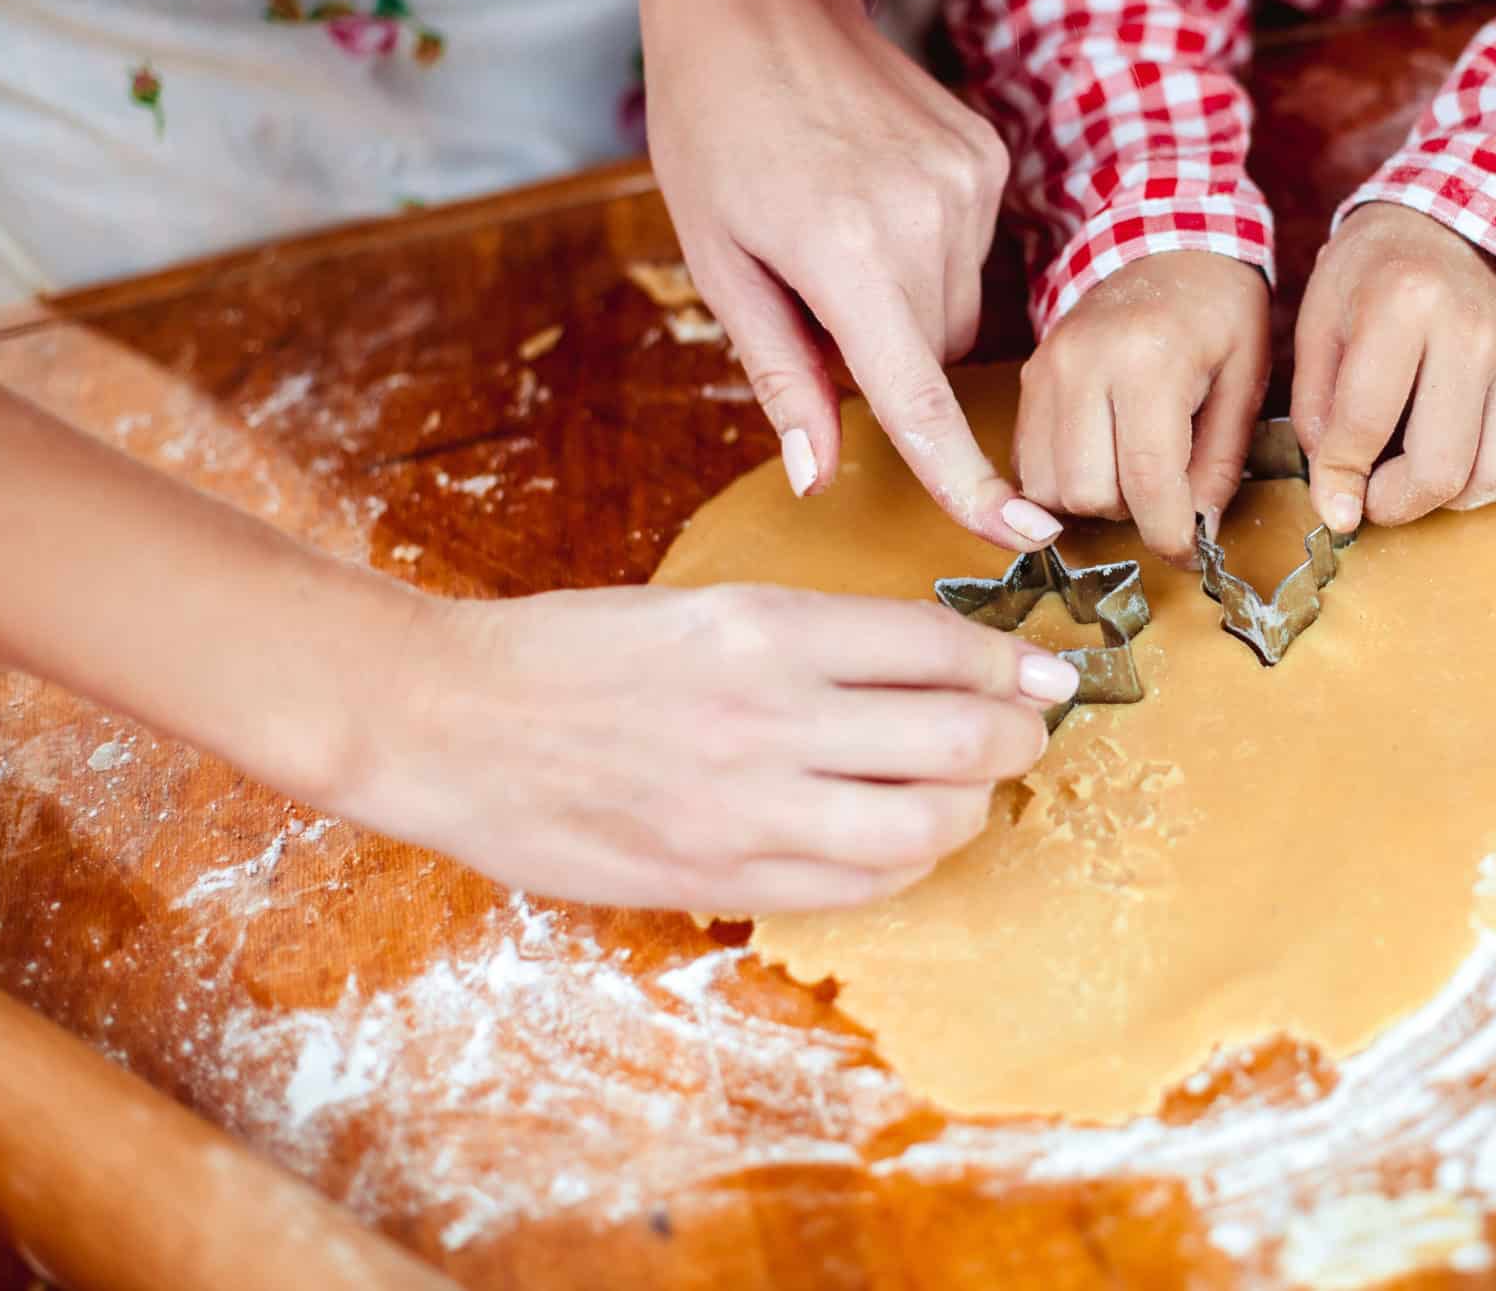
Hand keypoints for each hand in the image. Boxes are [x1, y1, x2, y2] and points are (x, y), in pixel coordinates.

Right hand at [335, 584, 1080, 915]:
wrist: (449, 721)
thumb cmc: (572, 653)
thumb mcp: (708, 608)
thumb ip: (820, 640)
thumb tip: (936, 662)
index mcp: (769, 628)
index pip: (945, 646)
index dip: (1017, 663)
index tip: (1046, 672)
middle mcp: (772, 715)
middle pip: (963, 737)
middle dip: (1020, 736)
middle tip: (1027, 731)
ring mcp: (747, 807)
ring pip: (926, 825)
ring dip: (971, 808)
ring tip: (966, 791)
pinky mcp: (719, 878)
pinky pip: (857, 887)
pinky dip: (904, 864)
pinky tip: (899, 841)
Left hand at [641, 0, 1060, 552]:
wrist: (759, 1)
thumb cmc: (712, 130)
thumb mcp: (720, 263)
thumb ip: (780, 376)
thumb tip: (818, 477)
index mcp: (845, 255)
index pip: (919, 401)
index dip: (968, 483)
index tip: (1022, 538)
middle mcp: (924, 220)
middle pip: (934, 356)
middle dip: (884, 353)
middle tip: (812, 289)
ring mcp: (969, 182)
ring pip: (957, 309)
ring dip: (906, 303)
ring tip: (838, 227)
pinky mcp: (988, 157)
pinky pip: (971, 252)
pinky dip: (926, 252)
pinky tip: (875, 193)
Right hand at [1014, 252, 1271, 561]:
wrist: (1168, 245)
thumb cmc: (1221, 312)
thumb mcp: (1247, 381)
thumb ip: (1222, 462)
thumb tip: (1196, 533)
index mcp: (1149, 359)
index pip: (1147, 479)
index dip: (1169, 533)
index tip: (1189, 552)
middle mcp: (1084, 363)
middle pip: (1088, 494)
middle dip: (1132, 513)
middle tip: (1167, 491)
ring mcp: (1047, 368)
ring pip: (1048, 488)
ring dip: (1094, 501)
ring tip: (1133, 469)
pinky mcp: (1027, 377)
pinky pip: (1028, 463)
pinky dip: (1064, 481)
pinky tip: (1103, 457)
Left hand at [1292, 204, 1495, 532]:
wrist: (1440, 226)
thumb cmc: (1369, 277)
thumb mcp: (1317, 327)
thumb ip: (1318, 413)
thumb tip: (1338, 497)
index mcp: (1404, 304)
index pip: (1366, 423)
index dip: (1339, 479)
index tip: (1332, 506)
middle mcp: (1471, 331)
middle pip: (1444, 467)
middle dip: (1396, 503)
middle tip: (1371, 496)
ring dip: (1457, 497)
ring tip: (1419, 474)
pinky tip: (1484, 453)